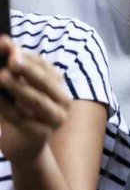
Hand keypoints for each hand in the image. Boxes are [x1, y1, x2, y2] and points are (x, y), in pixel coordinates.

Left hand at [0, 37, 70, 163]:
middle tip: (11, 58)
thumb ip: (15, 70)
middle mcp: (63, 101)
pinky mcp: (41, 135)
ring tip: (0, 76)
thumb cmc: (21, 112)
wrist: (25, 146)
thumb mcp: (20, 89)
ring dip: (17, 87)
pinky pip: (22, 119)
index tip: (11, 47)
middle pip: (44, 82)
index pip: (46, 68)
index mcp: (59, 86)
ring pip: (36, 100)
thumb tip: (5, 43)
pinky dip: (7, 107)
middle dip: (27, 69)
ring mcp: (55, 119)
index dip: (29, 57)